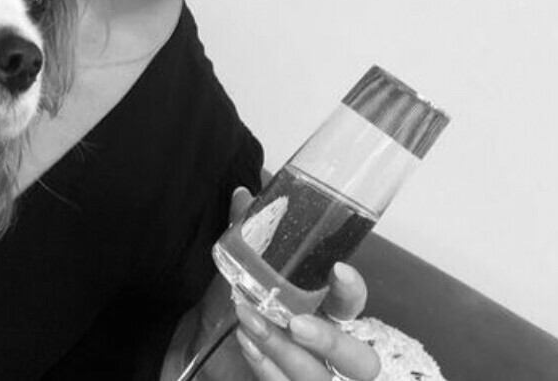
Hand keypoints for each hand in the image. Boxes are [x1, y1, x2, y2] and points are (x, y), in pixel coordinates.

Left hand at [162, 188, 380, 380]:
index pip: (354, 304)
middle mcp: (323, 349)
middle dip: (332, 341)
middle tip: (295, 322)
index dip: (353, 291)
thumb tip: (244, 195)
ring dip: (284, 350)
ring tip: (250, 322)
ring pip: (318, 378)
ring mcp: (305, 374)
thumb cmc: (231, 306)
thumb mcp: (238, 268)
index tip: (338, 270)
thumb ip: (249, 234)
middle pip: (361, 360)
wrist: (197, 346)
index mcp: (322, 310)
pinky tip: (246, 344)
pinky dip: (266, 368)